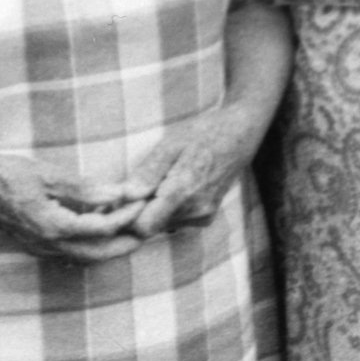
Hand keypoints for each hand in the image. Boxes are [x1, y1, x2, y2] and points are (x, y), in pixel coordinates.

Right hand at [0, 150, 145, 264]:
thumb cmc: (3, 174)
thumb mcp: (45, 173)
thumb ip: (83, 187)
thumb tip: (118, 193)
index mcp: (53, 227)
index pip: (103, 228)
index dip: (127, 214)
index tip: (142, 199)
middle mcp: (49, 244)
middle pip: (99, 254)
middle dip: (127, 244)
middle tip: (148, 228)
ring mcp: (42, 248)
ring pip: (87, 256)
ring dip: (111, 246)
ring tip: (130, 227)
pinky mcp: (38, 244)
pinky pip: (73, 250)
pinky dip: (93, 242)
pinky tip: (99, 222)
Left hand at [119, 109, 252, 241]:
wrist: (239, 134)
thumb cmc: (202, 133)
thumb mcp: (170, 144)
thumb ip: (148, 172)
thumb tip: (125, 196)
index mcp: (183, 192)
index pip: (142, 226)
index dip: (126, 215)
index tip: (119, 197)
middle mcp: (195, 212)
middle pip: (150, 227)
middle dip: (138, 210)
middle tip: (136, 183)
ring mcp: (202, 217)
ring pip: (162, 224)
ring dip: (152, 208)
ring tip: (158, 179)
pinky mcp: (205, 218)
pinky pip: (174, 220)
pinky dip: (166, 208)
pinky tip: (171, 185)